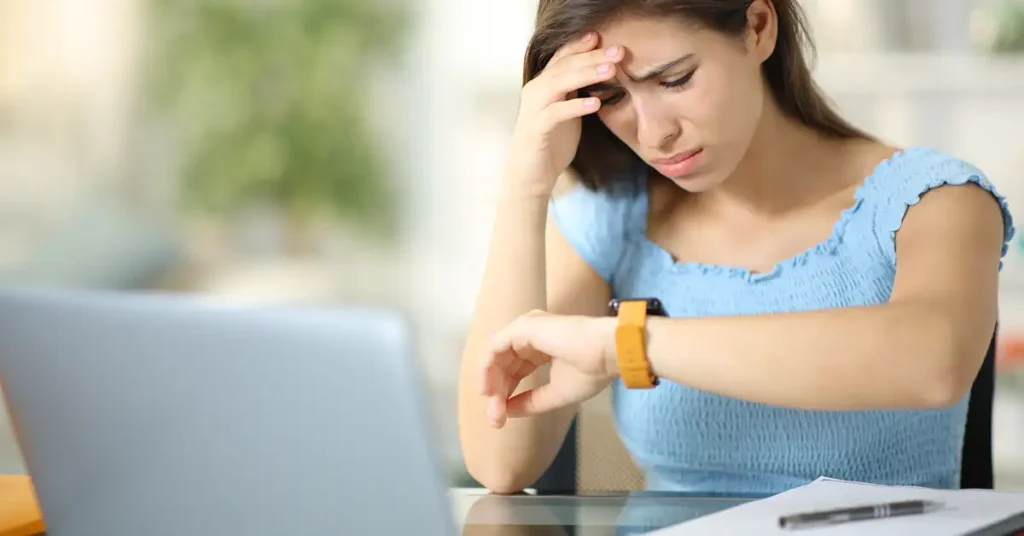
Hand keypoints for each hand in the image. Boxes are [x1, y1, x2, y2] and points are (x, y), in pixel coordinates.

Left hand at [480, 310, 617, 426]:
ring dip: (492, 382)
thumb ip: (530, 402)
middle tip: (495, 417)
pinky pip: (495, 348)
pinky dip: (488, 369)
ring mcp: (527, 328)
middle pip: (505, 364)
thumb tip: (506, 411)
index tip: (502, 416)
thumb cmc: (591, 370)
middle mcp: (532, 334)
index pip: (517, 368)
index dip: (508, 391)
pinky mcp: (523, 327)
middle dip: (498, 391)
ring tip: (492, 406)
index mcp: (544, 345)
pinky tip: (489, 389)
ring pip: (498, 356)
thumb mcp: (555, 393)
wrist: (607, 352)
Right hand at [505, 32, 624, 198]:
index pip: (562, 57)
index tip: (604, 36)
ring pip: (559, 83)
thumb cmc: (551, 143)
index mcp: (543, 86)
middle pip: (564, 65)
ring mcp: (533, 109)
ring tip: (610, 70)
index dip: (581, 45)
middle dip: (592, 56)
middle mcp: (535, 92)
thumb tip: (600, 74)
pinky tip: (595, 103)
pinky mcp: (536, 129)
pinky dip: (575, 106)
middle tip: (618, 51)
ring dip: (586, 74)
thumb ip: (576, 92)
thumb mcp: (567, 111)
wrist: (531, 176)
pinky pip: (556, 113)